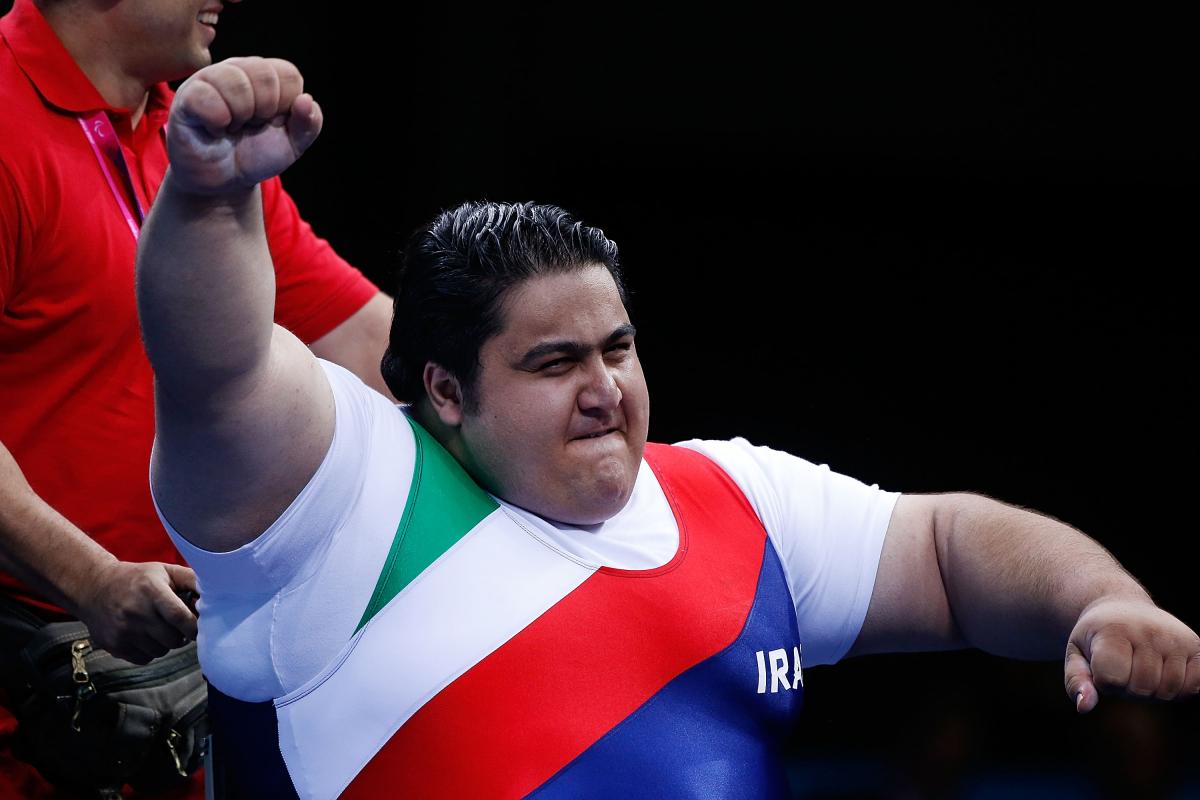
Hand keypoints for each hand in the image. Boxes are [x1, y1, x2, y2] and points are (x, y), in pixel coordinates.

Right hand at [71, 561, 198, 664]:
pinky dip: (151, 651)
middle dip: (182, 636)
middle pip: (173, 639)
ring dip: (166, 644)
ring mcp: (123, 631)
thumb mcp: (164, 571)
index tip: (199, 627)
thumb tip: (217, 594)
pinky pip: (145, 659)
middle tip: (180, 627)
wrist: (94, 588)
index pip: (180, 617)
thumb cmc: (138, 579)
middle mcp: (135, 612)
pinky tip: (146, 636)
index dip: (194, 626)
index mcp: (151, 591)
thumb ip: (192, 580)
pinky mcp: (114, 645)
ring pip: (161, 651)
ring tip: (161, 629)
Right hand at [166, 56, 321, 194]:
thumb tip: (306, 100)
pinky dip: (217, 121)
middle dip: (265, 111)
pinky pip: (206, 97)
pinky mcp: (187, 96)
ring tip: (231, 127)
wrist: (225, 181)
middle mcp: (237, 70)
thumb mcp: (293, 144)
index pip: (289, 75)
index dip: (287, 106)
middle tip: (250, 126)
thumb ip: (309, 124)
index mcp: (265, 76)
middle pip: (265, 75)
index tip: (272, 122)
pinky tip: (214, 129)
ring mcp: (210, 80)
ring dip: (240, 117)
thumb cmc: (256, 155)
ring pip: (236, 83)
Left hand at [1065, 597, 1199, 711]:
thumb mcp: (1076, 652)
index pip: (1111, 679)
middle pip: (1141, 689)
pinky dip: (1178, 690)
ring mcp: (1176, 638)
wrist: (1123, 607)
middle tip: (1122, 666)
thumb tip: (1083, 707)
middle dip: (1127, 688)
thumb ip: (1076, 680)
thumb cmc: (1098, 636)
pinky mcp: (1197, 646)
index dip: (1103, 681)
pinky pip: (1193, 687)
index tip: (1100, 663)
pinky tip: (1164, 672)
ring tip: (1141, 668)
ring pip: (1168, 692)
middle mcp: (1149, 631)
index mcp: (1115, 630)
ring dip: (1152, 691)